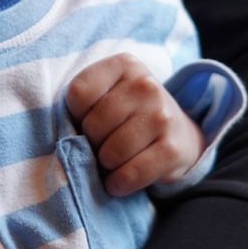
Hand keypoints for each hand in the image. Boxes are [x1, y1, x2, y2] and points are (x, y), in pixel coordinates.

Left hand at [65, 55, 205, 195]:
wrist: (179, 135)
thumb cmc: (129, 115)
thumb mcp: (108, 94)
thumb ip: (84, 104)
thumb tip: (68, 142)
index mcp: (125, 65)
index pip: (79, 93)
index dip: (77, 114)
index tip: (90, 118)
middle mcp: (146, 85)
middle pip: (93, 125)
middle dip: (91, 143)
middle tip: (102, 144)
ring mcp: (162, 117)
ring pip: (111, 153)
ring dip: (106, 165)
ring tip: (113, 160)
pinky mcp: (172, 149)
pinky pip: (130, 174)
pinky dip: (119, 184)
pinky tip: (120, 180)